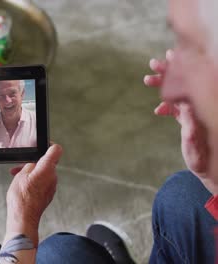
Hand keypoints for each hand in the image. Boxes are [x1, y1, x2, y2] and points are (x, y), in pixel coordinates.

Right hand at [6, 145, 62, 243]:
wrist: (23, 218)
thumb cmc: (21, 198)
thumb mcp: (21, 175)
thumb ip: (29, 165)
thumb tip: (33, 164)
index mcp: (47, 169)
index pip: (56, 150)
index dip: (49, 145)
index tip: (42, 145)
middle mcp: (53, 177)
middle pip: (47, 162)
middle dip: (34, 162)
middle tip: (20, 167)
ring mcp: (52, 187)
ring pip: (44, 173)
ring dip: (33, 173)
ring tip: (19, 178)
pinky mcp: (48, 194)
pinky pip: (43, 182)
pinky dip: (34, 181)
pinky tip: (23, 187)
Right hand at [144, 50, 208, 176]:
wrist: (209, 169)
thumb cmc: (203, 160)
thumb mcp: (195, 149)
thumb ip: (191, 133)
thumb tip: (186, 115)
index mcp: (201, 110)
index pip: (191, 84)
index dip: (180, 70)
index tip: (168, 59)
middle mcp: (199, 107)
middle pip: (184, 83)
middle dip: (168, 72)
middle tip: (153, 63)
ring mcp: (194, 112)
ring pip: (179, 92)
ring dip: (164, 85)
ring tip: (147, 78)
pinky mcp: (188, 119)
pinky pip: (176, 106)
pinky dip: (166, 105)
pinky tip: (157, 111)